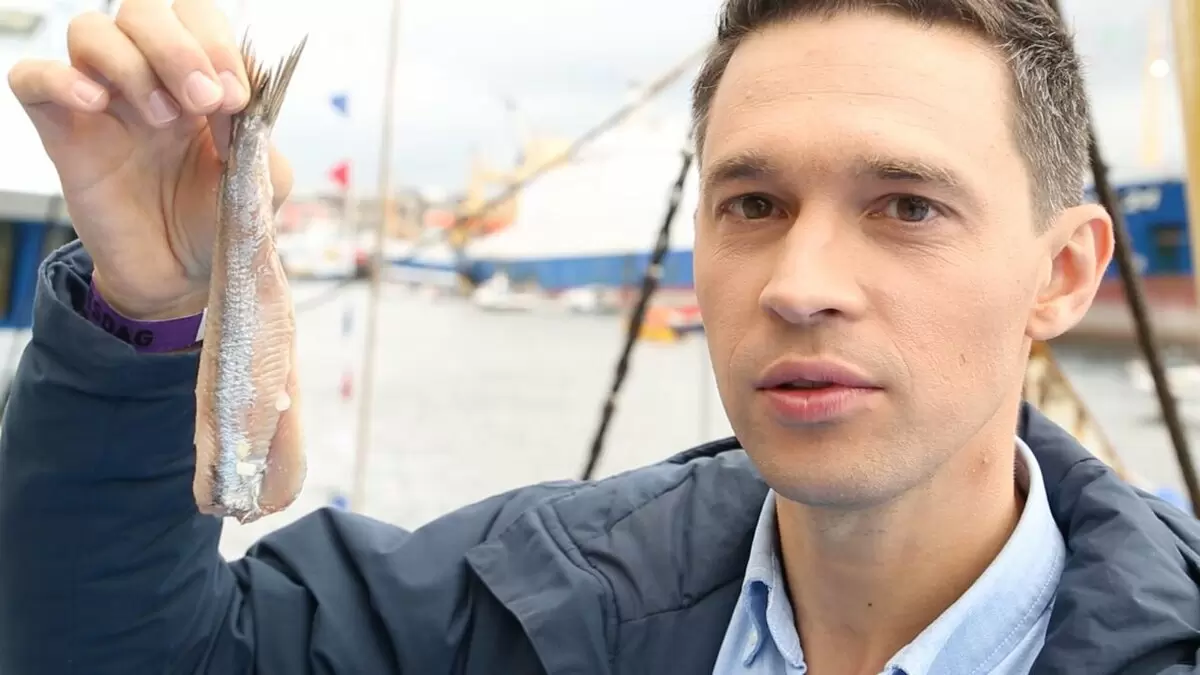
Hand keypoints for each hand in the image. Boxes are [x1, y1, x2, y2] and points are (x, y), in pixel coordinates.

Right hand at [7, 0, 293, 319]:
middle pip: (142, 11)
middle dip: (178, 48)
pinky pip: (33, 78)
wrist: (182, 275)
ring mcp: (104, 100)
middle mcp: (149, 77)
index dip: (214, 42)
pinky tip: (96, 104)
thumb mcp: (263, 180)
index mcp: (199, 78)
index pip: (195, 16)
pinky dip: (59, 78)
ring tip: (161, 119)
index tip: (234, 98)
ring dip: (132, 65)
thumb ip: (258, 133)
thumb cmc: (216, 219)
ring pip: (90, 31)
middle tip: (203, 101)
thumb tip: (230, 96)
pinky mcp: (64, 131)